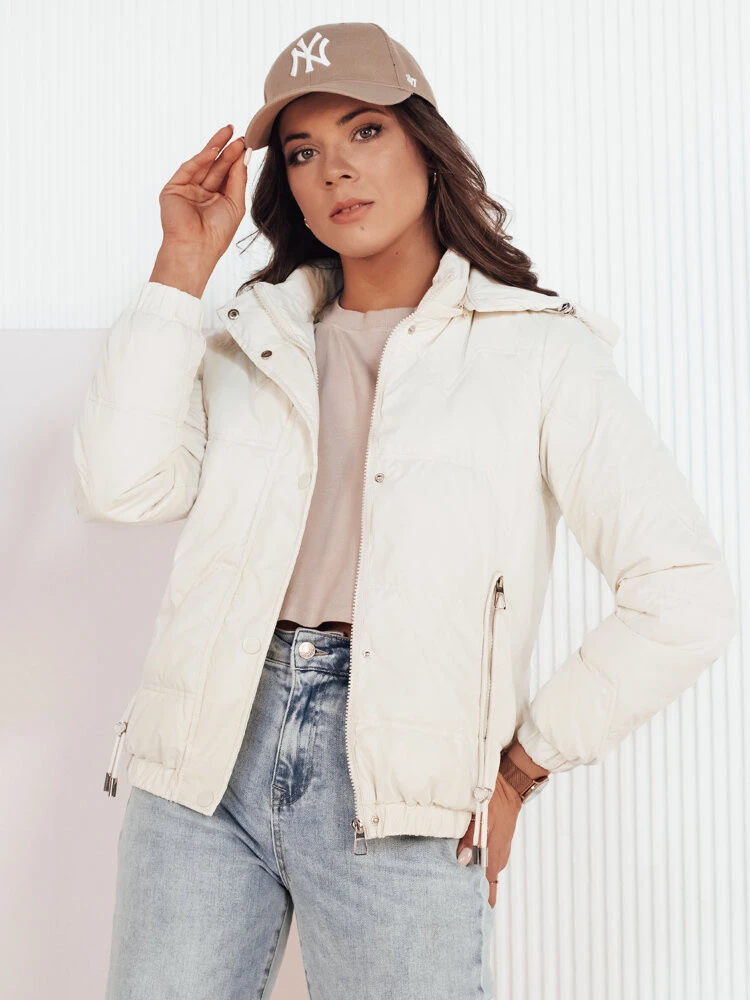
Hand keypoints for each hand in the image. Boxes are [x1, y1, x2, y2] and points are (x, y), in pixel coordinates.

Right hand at [156, 125, 248, 266]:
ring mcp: (187, 190)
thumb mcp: (235, 203)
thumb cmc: (217, 233)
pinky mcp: (174, 188)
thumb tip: (244, 154)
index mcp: (217, 200)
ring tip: (228, 133)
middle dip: (227, 151)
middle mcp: (202, 193)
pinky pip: (189, 169)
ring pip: (203, 164)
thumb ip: (238, 178)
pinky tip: (214, 149)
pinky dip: (201, 158)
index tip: (246, 145)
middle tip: (239, 135)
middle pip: (216, 166)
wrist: (197, 247)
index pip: (228, 175)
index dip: (236, 160)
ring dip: (215, 148)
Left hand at [456, 769, 523, 907]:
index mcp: (495, 859)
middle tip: (448, 899)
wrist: (510, 786)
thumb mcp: (482, 818)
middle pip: (482, 882)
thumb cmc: (498, 801)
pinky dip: (470, 863)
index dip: (478, 902)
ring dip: (467, 876)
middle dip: (468, 892)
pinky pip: (481, 858)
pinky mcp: (493, 842)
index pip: (487, 889)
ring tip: (447, 883)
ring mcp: (495, 851)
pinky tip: (457, 860)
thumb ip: (471, 840)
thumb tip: (461, 861)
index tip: (464, 913)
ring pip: (480, 871)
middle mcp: (496, 859)